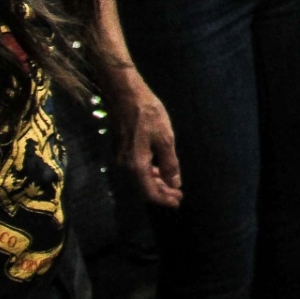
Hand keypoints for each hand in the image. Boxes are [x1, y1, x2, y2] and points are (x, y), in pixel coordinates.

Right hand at [109, 75, 182, 208]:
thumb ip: (169, 163)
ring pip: (140, 178)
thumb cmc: (149, 115)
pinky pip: (136, 168)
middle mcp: (125, 166)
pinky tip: (159, 170)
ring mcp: (121, 158)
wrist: (126, 96)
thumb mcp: (165, 139)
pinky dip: (149, 172)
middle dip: (162, 192)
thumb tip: (174, 183)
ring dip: (156, 183)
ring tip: (172, 185)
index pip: (149, 192)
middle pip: (143, 187)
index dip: (164, 199)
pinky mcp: (121, 150)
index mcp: (136, 165)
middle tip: (178, 196)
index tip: (178, 202)